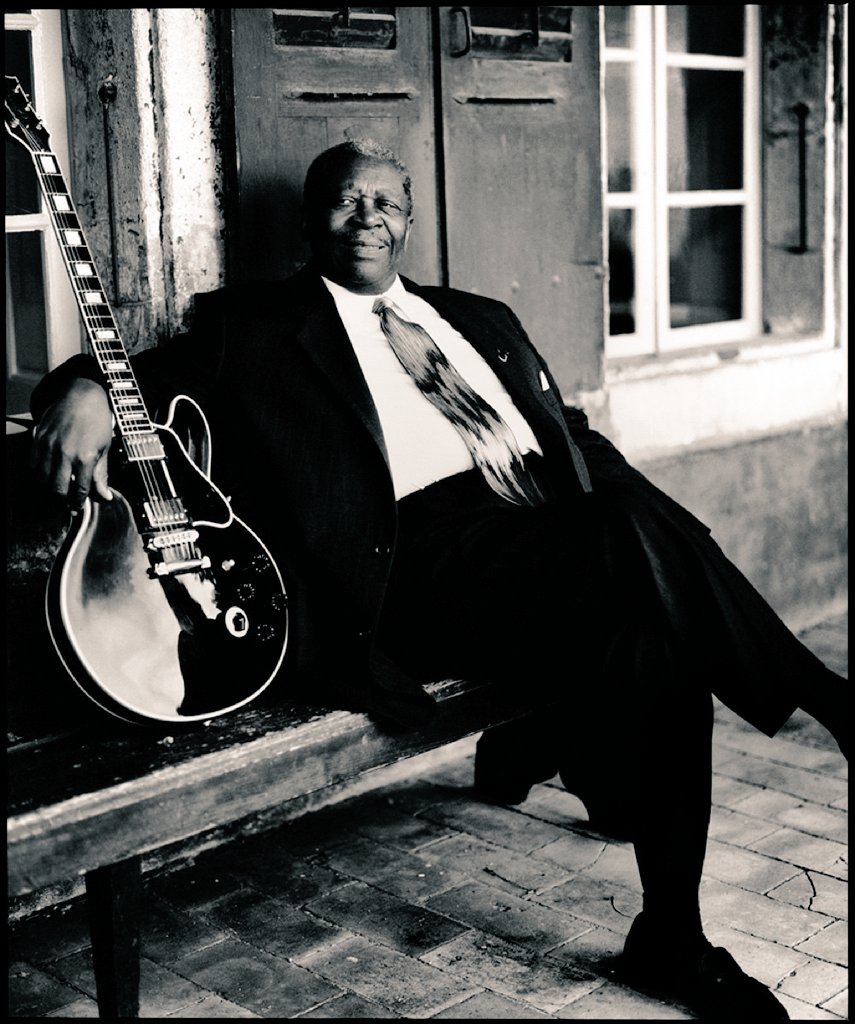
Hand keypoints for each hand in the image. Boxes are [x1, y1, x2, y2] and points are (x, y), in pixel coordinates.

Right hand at [31, 378, 113, 508]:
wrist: (82, 396)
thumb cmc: (96, 421)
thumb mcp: (104, 448)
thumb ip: (101, 474)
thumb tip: (105, 496)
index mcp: (85, 458)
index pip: (79, 490)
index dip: (77, 502)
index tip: (77, 506)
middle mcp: (65, 454)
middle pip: (57, 489)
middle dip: (62, 499)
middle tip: (66, 500)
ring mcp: (49, 446)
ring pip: (42, 478)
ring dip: (49, 486)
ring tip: (57, 485)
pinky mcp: (38, 439)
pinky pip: (33, 463)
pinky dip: (39, 471)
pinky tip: (48, 471)